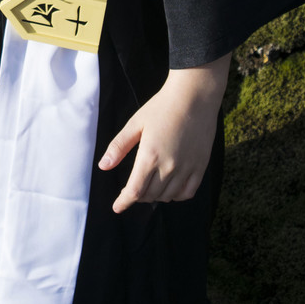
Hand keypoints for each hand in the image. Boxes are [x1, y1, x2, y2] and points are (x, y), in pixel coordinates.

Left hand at [98, 55, 230, 213]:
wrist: (194, 96)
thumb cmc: (162, 107)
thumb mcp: (136, 123)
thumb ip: (119, 146)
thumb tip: (104, 166)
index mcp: (149, 156)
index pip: (134, 191)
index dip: (124, 202)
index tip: (117, 207)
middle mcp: (169, 166)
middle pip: (150, 195)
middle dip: (137, 196)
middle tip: (132, 190)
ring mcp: (187, 168)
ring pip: (168, 196)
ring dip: (155, 196)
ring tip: (149, 188)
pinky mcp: (200, 166)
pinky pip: (188, 192)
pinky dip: (176, 196)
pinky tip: (170, 190)